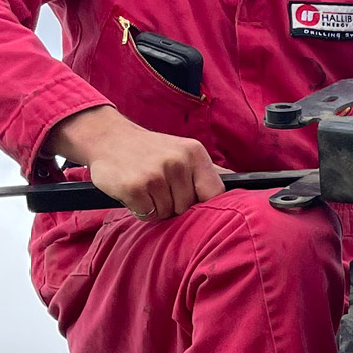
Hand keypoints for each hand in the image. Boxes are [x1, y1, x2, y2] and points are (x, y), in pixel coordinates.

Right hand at [48, 105, 227, 219]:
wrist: (108, 138)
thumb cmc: (151, 151)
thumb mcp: (184, 153)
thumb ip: (209, 173)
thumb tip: (244, 189)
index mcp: (195, 154)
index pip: (215, 195)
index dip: (205, 206)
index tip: (194, 204)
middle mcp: (178, 162)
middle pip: (189, 208)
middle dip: (175, 206)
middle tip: (160, 188)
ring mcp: (155, 174)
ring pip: (168, 214)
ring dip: (156, 208)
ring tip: (147, 187)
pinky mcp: (135, 186)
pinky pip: (148, 214)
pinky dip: (140, 209)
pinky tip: (134, 192)